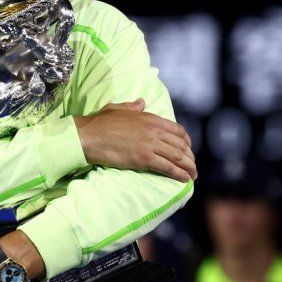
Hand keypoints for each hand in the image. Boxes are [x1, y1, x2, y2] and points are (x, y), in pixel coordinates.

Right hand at [73, 98, 196, 181]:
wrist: (89, 135)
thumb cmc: (100, 122)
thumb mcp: (118, 108)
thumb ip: (133, 106)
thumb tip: (142, 102)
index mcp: (150, 118)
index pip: (177, 130)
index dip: (186, 141)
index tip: (188, 149)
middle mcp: (154, 130)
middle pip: (181, 145)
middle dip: (190, 156)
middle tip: (192, 165)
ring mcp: (151, 144)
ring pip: (178, 156)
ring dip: (188, 167)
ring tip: (192, 175)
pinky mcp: (145, 158)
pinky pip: (168, 167)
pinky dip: (179, 174)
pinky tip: (184, 179)